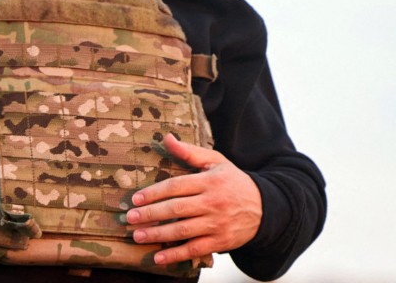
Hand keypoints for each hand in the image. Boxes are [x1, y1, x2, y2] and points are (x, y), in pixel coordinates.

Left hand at [126, 133, 262, 264]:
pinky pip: (195, 249)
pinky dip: (175, 255)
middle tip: (130, 218)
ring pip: (183, 230)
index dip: (154, 192)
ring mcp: (217, 223)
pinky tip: (158, 257)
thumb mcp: (216, 162)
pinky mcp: (221, 241)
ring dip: (158, 235)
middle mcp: (212, 202)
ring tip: (138, 236)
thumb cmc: (233, 181)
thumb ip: (190, 152)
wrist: (265, 208)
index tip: (136, 199)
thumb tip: (167, 137)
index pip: (176, 186)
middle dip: (150, 214)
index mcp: (209, 181)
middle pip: (176, 208)